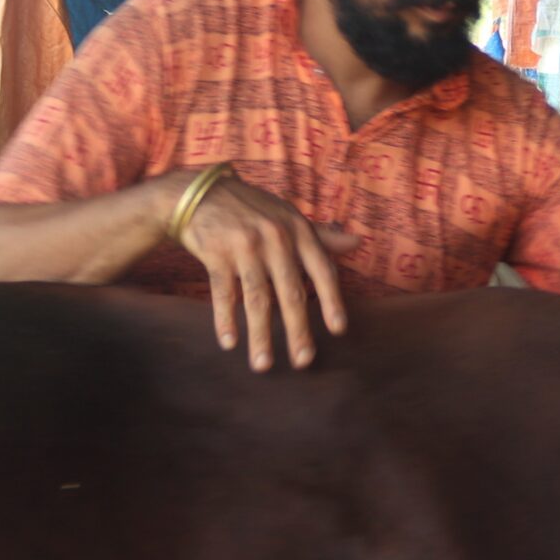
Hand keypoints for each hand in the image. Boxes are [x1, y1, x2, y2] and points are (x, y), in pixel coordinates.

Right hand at [170, 171, 359, 370]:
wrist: (202, 194)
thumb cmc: (253, 210)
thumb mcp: (289, 217)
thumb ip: (321, 236)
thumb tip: (357, 244)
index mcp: (298, 230)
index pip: (322, 270)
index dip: (332, 301)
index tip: (338, 330)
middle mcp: (275, 238)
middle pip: (291, 292)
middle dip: (298, 330)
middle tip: (304, 361)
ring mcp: (245, 245)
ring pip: (256, 298)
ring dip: (260, 336)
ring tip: (263, 365)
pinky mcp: (216, 252)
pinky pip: (223, 292)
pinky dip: (225, 319)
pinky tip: (229, 343)